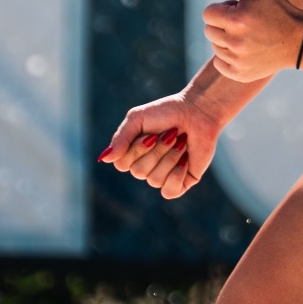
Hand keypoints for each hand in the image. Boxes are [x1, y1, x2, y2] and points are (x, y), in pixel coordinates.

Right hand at [99, 94, 217, 201]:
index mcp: (132, 154)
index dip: (137, 150)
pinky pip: (169, 191)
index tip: (151, 133)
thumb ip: (120, 138)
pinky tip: (185, 160)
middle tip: (172, 134)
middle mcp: (145, 168)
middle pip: (139, 172)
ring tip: (181, 142)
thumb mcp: (137, 119)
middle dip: (157, 151)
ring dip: (170, 158)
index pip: (122, 165)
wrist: (198, 112)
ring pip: (155, 180)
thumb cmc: (166, 112)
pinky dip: (177, 175)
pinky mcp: (182, 182)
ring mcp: (164, 176)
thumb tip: (104, 159)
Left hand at [202, 0, 302, 81]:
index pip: (208, 13)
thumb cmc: (276, 9)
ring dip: (227, 39)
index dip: (224, 9)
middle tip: (247, 23)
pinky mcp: (240, 74)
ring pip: (215, 46)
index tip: (242, 10)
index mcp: (237, 20)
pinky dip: (229, 57)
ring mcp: (238, 61)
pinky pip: (220, 63)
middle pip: (209, 30)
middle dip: (224, 24)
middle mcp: (236, 43)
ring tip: (250, 35)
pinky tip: (247, 50)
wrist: (299, 40)